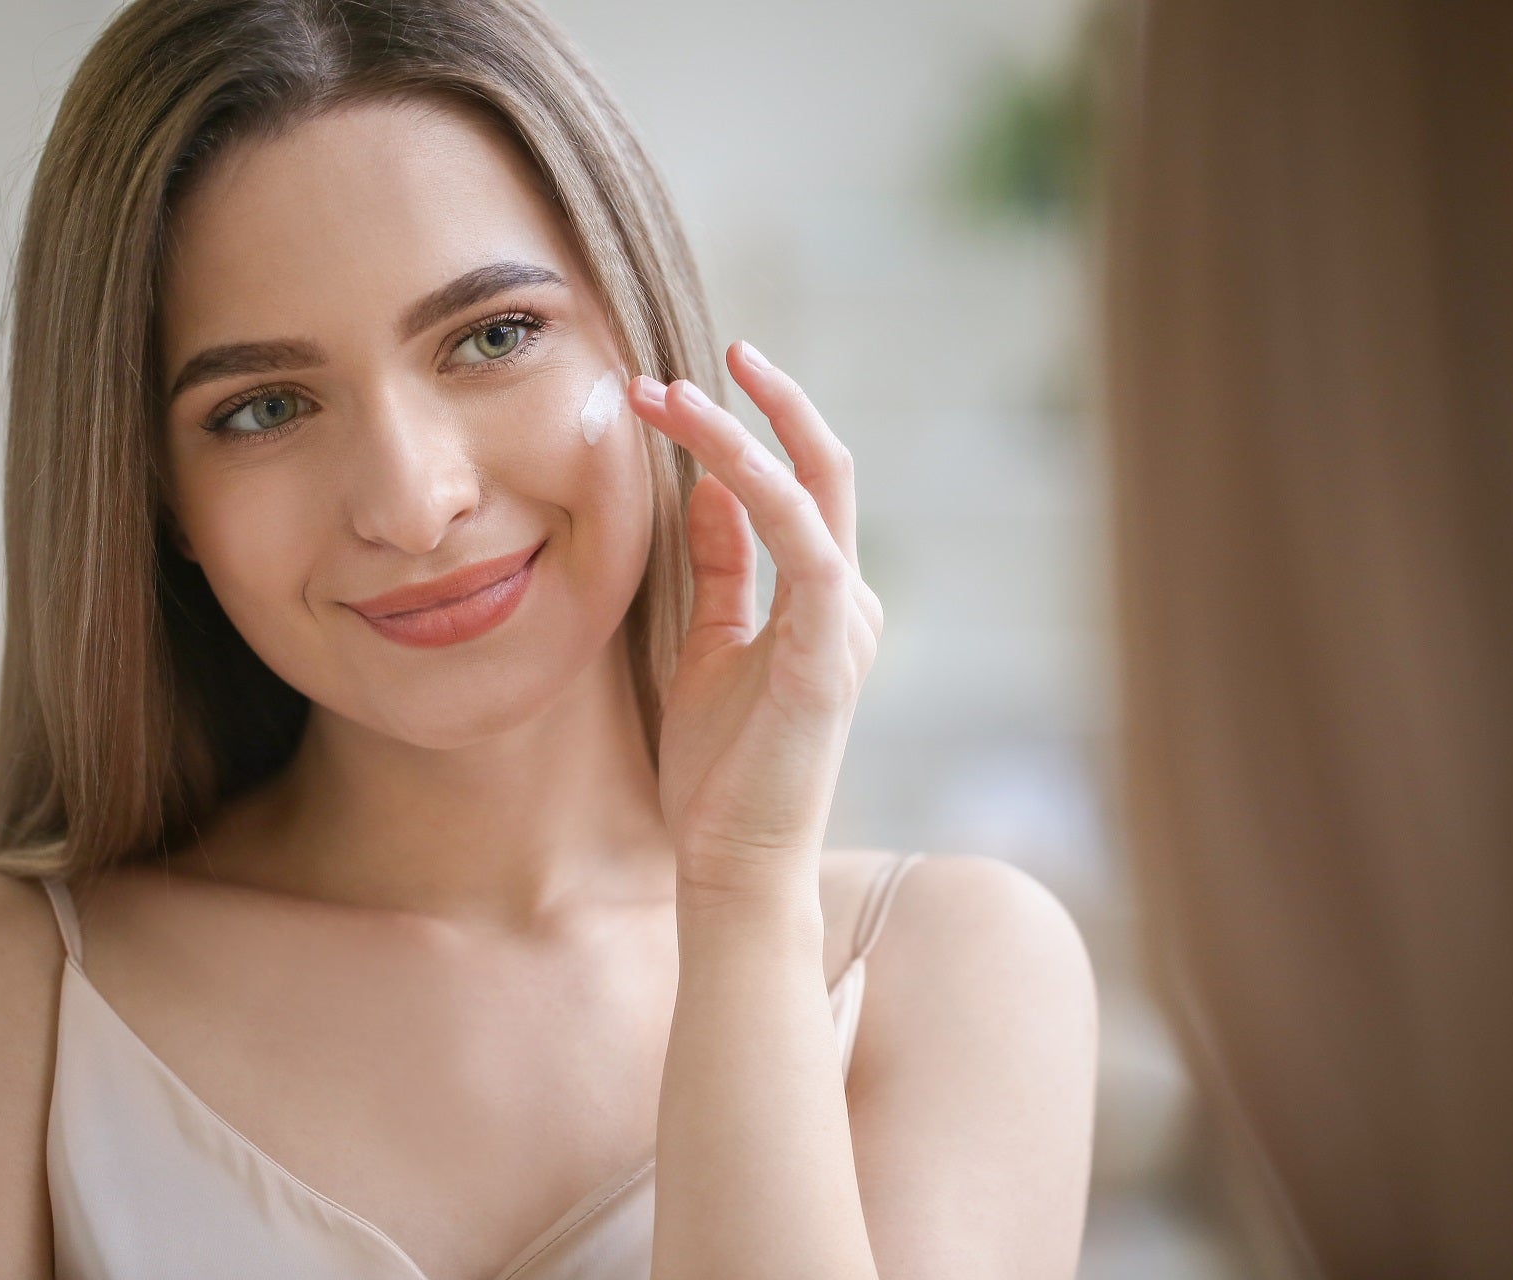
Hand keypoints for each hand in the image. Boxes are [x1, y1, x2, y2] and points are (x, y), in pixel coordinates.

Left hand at [627, 341, 881, 898]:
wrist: (735, 862)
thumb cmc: (722, 770)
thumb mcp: (710, 646)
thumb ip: (723, 571)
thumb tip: (710, 492)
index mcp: (822, 600)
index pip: (799, 488)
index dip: (750, 431)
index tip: (682, 391)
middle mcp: (845, 600)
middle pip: (825, 470)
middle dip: (767, 403)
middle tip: (713, 349)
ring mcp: (845, 623)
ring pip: (810, 492)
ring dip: (739, 434)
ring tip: (667, 394)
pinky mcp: (830, 652)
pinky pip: (805, 546)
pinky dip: (761, 490)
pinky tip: (709, 455)